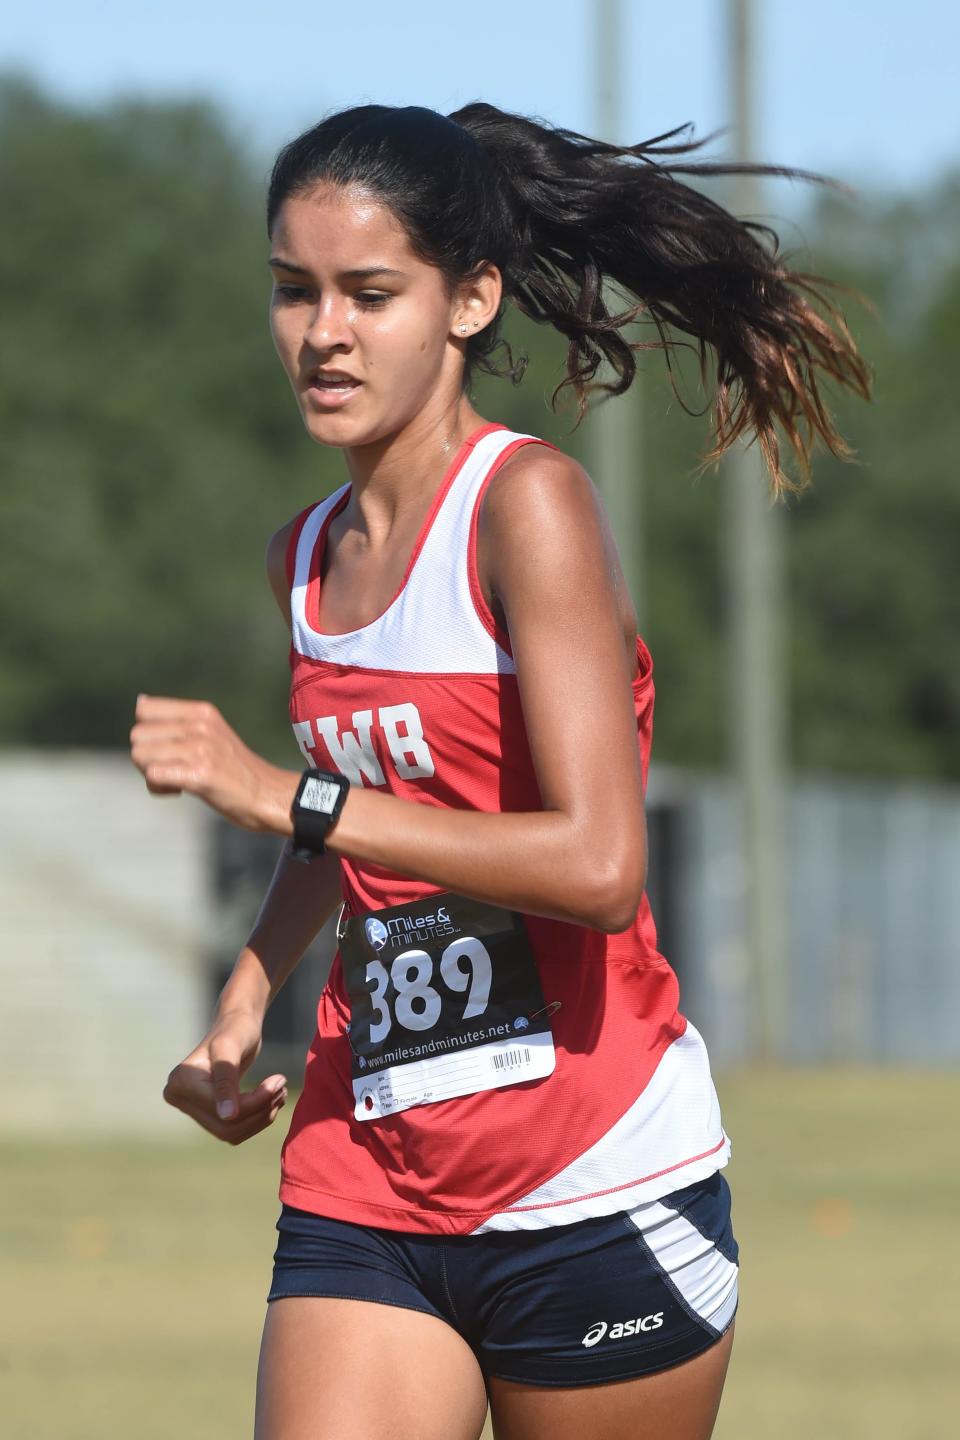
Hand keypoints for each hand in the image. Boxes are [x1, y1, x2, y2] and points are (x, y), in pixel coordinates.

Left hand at [129, 694, 296, 832]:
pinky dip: (160, 788)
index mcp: (202, 712)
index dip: (147, 733)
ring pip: (140, 755)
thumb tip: (140, 702)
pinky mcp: (200, 774)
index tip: (166, 747)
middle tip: (172, 768)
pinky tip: (180, 791)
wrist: (268, 795)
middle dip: (146, 757)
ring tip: (176, 780)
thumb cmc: (235, 769)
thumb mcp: (212, 732)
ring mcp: (200, 749)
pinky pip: (153, 775)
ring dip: (151, 774)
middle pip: (138, 736)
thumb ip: (179, 720)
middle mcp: (200, 726)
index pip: (144, 709)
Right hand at [163, 1009, 287, 1144]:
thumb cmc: (235, 1029)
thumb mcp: (231, 1049)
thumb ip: (226, 1081)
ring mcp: (192, 1107)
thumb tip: (227, 1116)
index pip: (221, 1112)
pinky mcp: (207, 1112)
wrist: (237, 1024)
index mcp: (180, 1084)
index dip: (255, 1102)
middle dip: (259, 1111)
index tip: (280, 1080)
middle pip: (225, 1128)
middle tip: (282, 1088)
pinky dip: (257, 1118)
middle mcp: (179, 1098)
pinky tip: (271, 1098)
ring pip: (232, 1133)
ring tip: (280, 1091)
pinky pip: (234, 1130)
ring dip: (261, 1116)